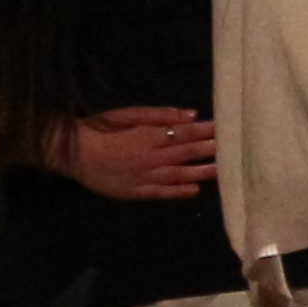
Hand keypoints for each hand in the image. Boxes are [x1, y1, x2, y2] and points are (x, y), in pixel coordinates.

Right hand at [56, 107, 217, 200]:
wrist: (73, 152)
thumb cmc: (100, 128)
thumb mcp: (129, 114)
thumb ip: (162, 115)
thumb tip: (192, 115)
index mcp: (151, 135)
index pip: (187, 133)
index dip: (208, 132)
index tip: (226, 129)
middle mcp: (152, 157)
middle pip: (187, 153)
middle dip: (211, 151)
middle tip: (235, 149)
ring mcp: (145, 176)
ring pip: (179, 175)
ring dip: (202, 172)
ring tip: (223, 171)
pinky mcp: (136, 191)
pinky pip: (161, 192)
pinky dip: (179, 192)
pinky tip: (195, 191)